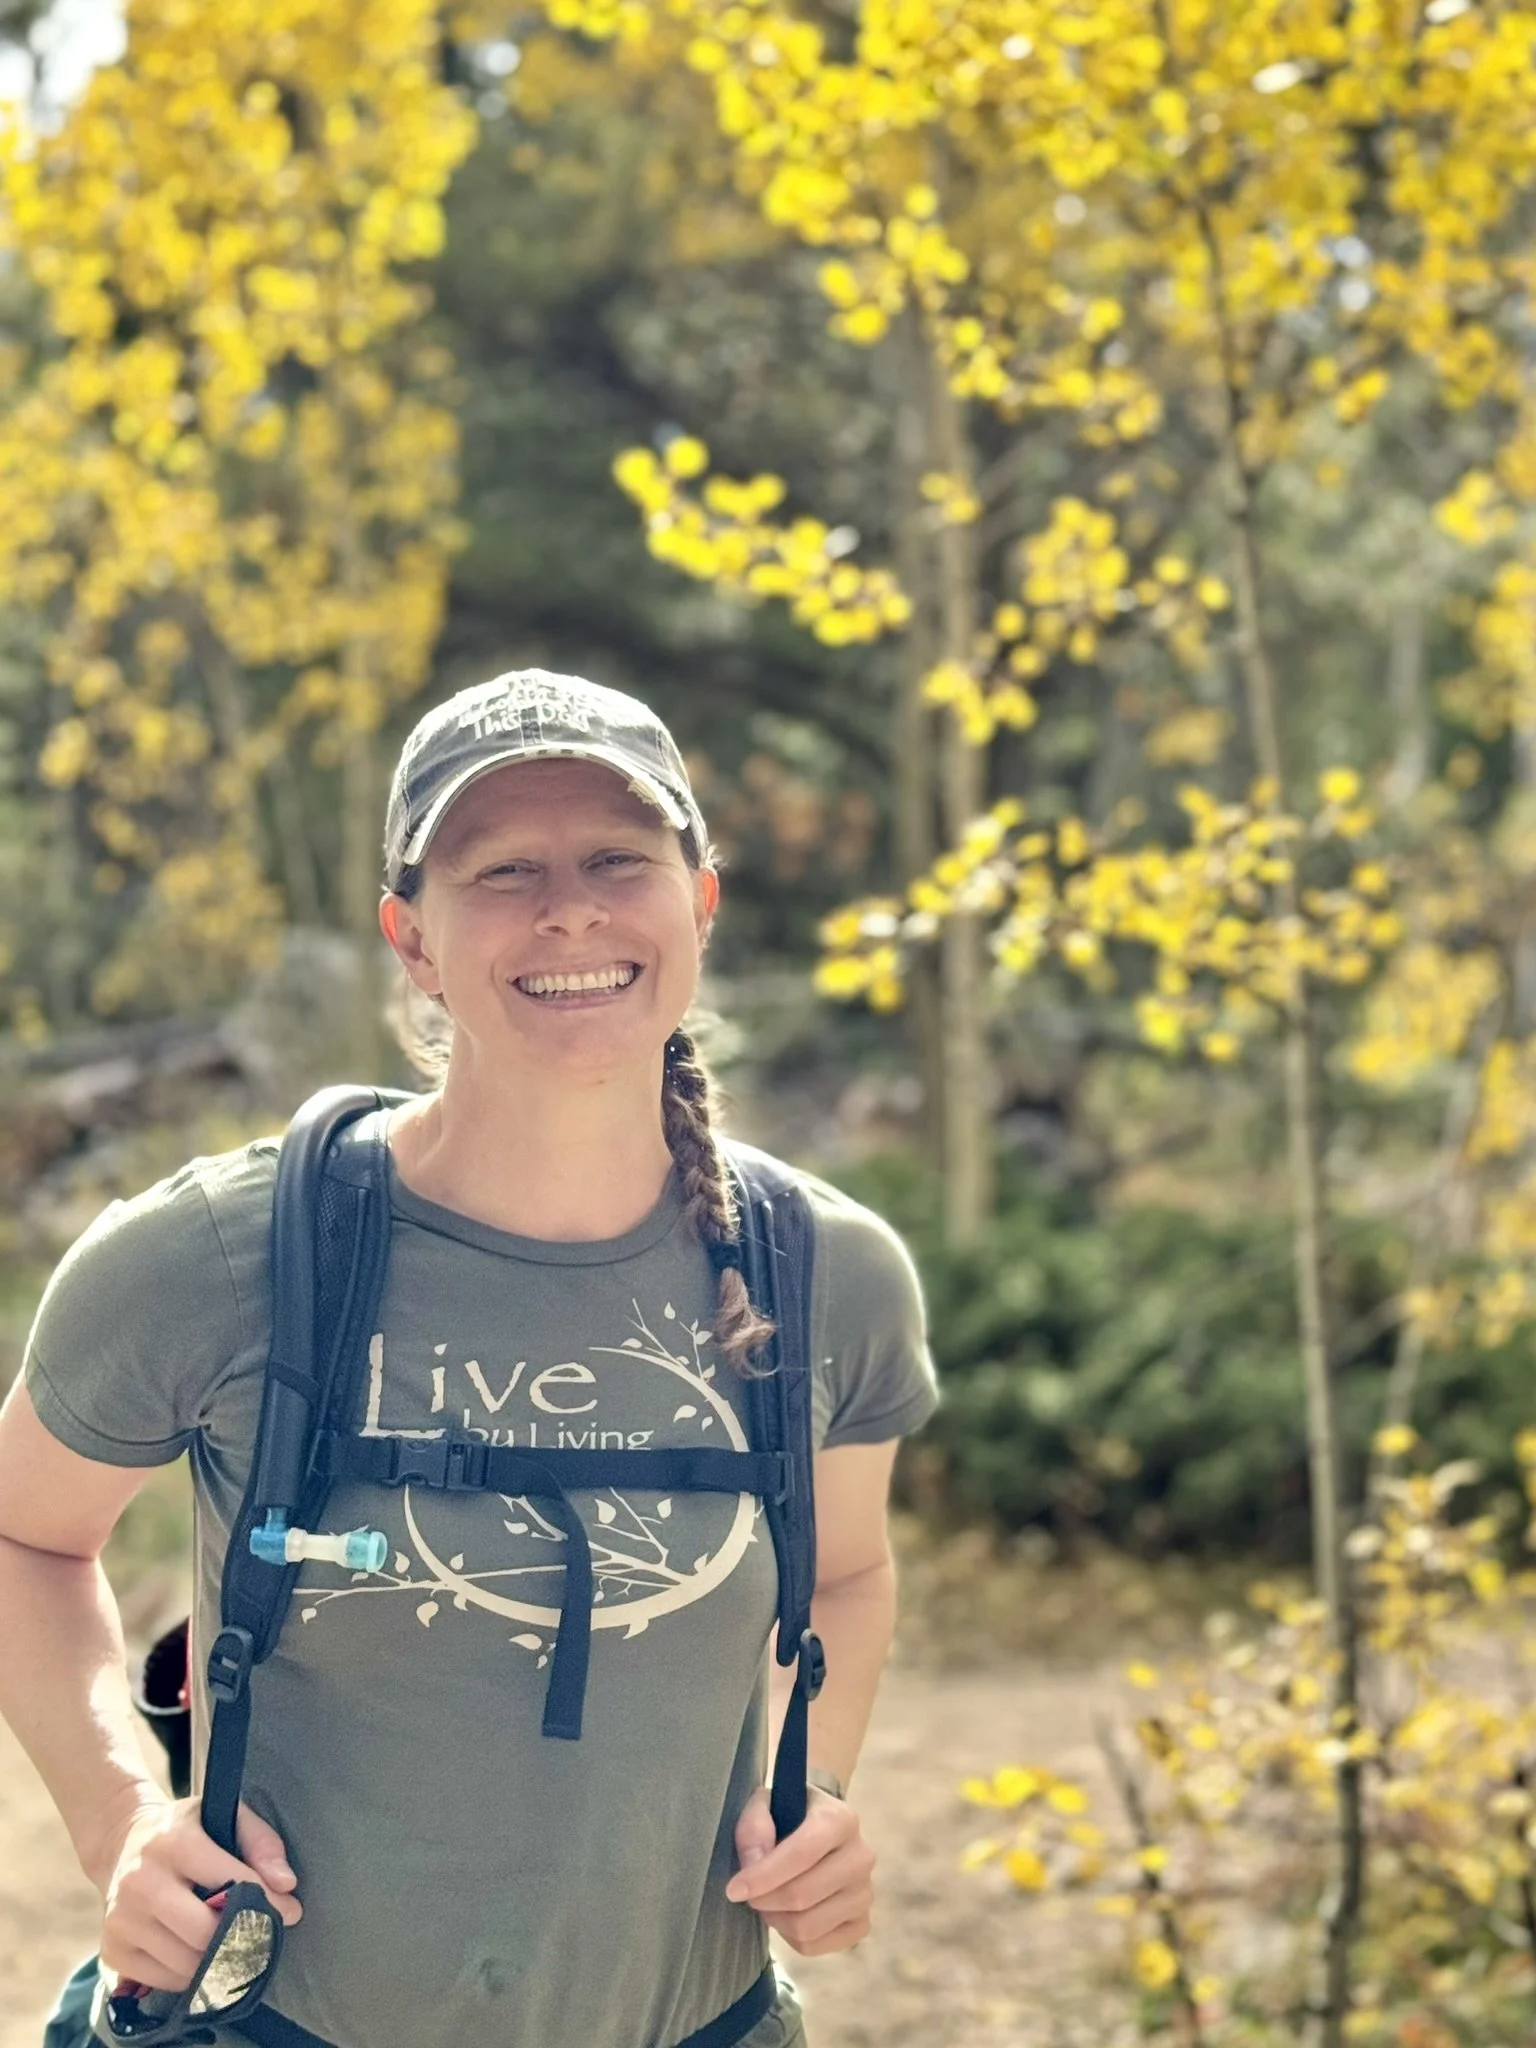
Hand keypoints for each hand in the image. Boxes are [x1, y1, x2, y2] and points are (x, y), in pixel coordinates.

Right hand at [99, 1795, 302, 1992]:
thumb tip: (286, 1884)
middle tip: (261, 1937)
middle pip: (204, 1933)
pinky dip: (189, 1975)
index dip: (268, 1903)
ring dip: (218, 1961)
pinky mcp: (112, 1949)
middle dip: (241, 1939)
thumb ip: (262, 1843)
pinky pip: (162, 1980)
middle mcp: (142, 1881)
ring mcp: (121, 1919)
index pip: (231, 1883)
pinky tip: (198, 1953)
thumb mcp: (225, 1815)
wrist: (122, 1842)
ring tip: (232, 1945)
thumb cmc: (185, 1830)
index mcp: (175, 1843)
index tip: (291, 1912)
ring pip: (185, 1963)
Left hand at [726, 1784, 873, 1956]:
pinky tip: (787, 1916)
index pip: (802, 1852)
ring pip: (808, 1926)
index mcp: (840, 1819)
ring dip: (776, 1919)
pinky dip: (791, 1938)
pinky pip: (816, 1946)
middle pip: (803, 1895)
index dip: (764, 1875)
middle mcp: (861, 1857)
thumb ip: (755, 1824)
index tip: (733, 1889)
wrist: (820, 1834)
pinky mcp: (861, 1923)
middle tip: (748, 1894)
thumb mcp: (767, 1805)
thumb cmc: (789, 1817)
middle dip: (765, 1900)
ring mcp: (865, 1893)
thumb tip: (754, 1863)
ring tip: (767, 1903)